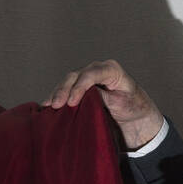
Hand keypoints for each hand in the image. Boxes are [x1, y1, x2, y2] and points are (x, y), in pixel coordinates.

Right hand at [43, 59, 163, 149]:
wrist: (135, 113)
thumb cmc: (132, 106)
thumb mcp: (121, 103)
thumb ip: (104, 98)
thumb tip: (84, 97)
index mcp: (111, 70)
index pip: (92, 74)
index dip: (80, 87)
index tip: (72, 102)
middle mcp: (97, 70)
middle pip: (76, 76)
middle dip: (64, 89)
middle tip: (56, 105)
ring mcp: (88, 77)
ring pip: (68, 81)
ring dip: (57, 93)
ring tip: (48, 106)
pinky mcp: (81, 87)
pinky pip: (66, 89)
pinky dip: (57, 97)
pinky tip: (46, 106)